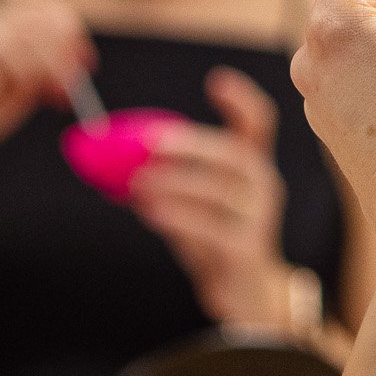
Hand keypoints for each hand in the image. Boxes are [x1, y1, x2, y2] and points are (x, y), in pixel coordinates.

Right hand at [0, 0, 92, 175]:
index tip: (85, 62)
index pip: (38, 3)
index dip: (67, 29)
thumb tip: (84, 56)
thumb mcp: (29, 85)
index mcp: (0, 21)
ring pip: (4, 44)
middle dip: (57, 58)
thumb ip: (52, 68)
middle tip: (66, 89)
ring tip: (40, 97)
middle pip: (28, 24)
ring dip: (30, 72)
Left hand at [129, 68, 290, 329]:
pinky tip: (148, 212)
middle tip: (146, 142)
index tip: (216, 80)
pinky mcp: (246, 251)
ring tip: (136, 183)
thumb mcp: (194, 202)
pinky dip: (175, 217)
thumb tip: (111, 154)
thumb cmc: (212, 238)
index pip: (259, 123)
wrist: (243, 295)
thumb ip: (166, 176)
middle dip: (190, 144)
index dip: (241, 100)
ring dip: (172, 184)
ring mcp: (260, 220)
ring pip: (216, 192)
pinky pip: (209, 228)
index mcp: (252, 166)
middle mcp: (264, 186)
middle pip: (234, 154)